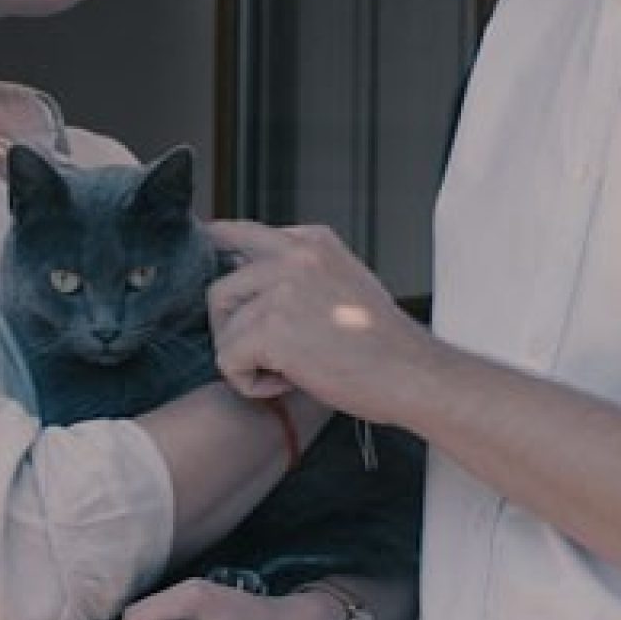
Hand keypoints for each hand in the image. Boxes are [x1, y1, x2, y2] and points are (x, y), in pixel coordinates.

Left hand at [206, 219, 431, 421]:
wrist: (412, 375)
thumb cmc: (383, 343)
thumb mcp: (345, 282)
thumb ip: (300, 272)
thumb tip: (245, 272)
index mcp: (311, 240)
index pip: (239, 235)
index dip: (219, 256)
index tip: (208, 261)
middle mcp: (293, 255)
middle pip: (221, 289)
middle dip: (233, 328)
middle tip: (271, 354)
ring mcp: (281, 289)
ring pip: (223, 330)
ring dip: (247, 359)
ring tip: (291, 370)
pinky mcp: (272, 329)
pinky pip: (227, 361)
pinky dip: (249, 384)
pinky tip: (287, 384)